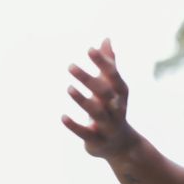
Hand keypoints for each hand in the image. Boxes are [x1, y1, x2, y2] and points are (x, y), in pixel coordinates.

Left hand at [61, 38, 135, 159]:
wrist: (121, 145)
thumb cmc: (113, 108)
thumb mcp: (112, 87)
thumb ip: (109, 63)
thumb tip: (106, 39)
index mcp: (121, 94)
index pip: (114, 76)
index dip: (103, 63)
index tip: (89, 49)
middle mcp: (117, 109)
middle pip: (105, 93)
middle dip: (89, 79)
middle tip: (70, 65)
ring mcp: (108, 126)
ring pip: (97, 113)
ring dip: (83, 100)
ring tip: (69, 87)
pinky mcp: (97, 141)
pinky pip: (86, 133)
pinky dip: (74, 126)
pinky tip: (62, 117)